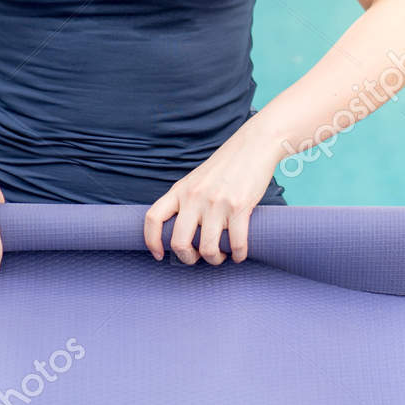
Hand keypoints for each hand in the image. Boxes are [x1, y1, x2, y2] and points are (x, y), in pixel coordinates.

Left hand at [145, 123, 282, 264]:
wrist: (253, 145)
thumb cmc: (226, 166)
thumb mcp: (196, 180)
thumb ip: (186, 200)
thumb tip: (183, 230)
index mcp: (180, 191)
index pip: (153, 218)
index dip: (151, 241)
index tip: (159, 254)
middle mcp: (194, 198)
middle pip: (179, 242)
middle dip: (187, 259)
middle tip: (196, 258)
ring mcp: (216, 203)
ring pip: (207, 248)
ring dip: (215, 259)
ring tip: (221, 256)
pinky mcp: (240, 207)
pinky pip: (236, 243)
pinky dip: (238, 255)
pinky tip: (240, 254)